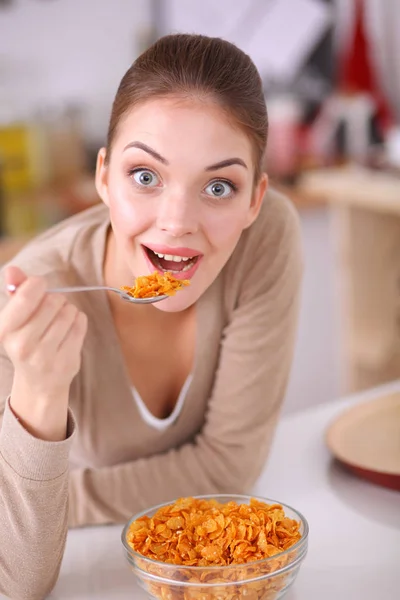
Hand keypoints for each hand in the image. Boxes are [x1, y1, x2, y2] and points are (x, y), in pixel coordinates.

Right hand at [0, 266, 87, 438]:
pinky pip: (80, 324)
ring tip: (61, 320)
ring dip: (69, 310)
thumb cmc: (28, 342)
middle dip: (56, 299)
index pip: (27, 295)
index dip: (38, 284)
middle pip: (53, 301)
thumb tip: (12, 269)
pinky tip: (70, 329)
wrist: (39, 383)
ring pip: (69, 312)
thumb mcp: (16, 319)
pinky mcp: (67, 361)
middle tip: (52, 309)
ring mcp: (46, 356)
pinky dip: (78, 321)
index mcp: (6, 330)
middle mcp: (23, 344)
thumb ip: (16, 292)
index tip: (40, 288)